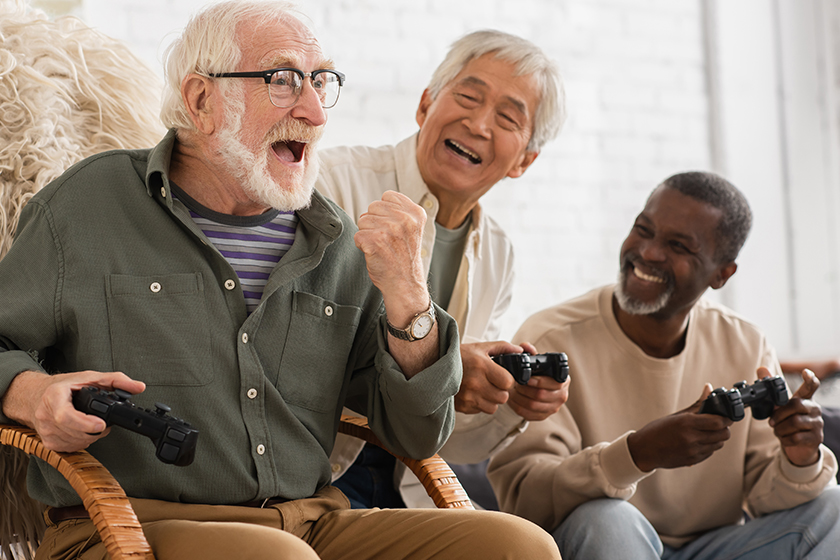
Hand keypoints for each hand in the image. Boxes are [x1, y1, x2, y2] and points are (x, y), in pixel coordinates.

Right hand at [2, 369, 144, 451]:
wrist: (38, 395)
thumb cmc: (65, 387)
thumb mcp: (91, 377)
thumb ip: (117, 381)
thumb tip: (139, 387)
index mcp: (54, 396)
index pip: (65, 416)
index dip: (85, 423)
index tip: (101, 425)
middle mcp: (45, 415)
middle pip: (74, 432)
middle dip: (94, 430)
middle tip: (103, 423)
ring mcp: (45, 431)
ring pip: (75, 442)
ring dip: (90, 436)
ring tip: (93, 424)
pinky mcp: (48, 443)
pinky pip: (71, 448)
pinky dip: (82, 441)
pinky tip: (83, 431)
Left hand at [354, 191, 428, 324]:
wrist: (405, 284)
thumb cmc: (405, 257)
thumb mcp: (412, 229)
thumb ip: (399, 212)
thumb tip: (372, 207)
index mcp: (416, 213)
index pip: (387, 196)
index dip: (385, 211)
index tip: (393, 227)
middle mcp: (404, 220)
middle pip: (373, 207)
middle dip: (375, 222)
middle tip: (387, 240)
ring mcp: (389, 230)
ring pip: (363, 220)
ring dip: (368, 234)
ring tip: (382, 247)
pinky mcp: (374, 241)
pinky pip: (357, 235)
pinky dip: (362, 245)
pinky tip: (375, 254)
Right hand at [456, 341, 518, 413]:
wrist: (434, 365)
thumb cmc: (460, 356)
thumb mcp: (481, 347)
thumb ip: (503, 347)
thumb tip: (520, 351)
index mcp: (481, 366)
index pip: (508, 382)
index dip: (508, 380)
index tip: (502, 376)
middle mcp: (475, 383)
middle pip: (503, 397)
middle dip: (501, 391)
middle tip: (492, 383)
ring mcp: (467, 396)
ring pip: (493, 407)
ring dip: (491, 400)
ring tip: (483, 389)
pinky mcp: (462, 406)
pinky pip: (481, 410)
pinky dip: (480, 404)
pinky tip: (473, 394)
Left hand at [507, 343, 569, 420]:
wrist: (535, 387)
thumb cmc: (537, 373)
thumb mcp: (535, 361)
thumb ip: (531, 352)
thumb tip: (525, 346)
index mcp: (563, 380)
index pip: (556, 383)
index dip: (539, 381)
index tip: (526, 378)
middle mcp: (562, 395)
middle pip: (542, 395)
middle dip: (525, 389)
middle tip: (515, 383)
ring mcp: (553, 408)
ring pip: (533, 406)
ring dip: (519, 397)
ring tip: (512, 390)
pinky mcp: (543, 416)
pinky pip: (528, 415)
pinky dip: (517, 407)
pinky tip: (512, 399)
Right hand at [627, 383, 732, 471]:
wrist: (644, 450)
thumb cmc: (658, 430)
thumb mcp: (677, 415)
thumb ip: (697, 404)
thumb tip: (709, 388)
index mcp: (686, 423)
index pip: (718, 422)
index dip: (726, 419)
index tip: (726, 416)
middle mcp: (691, 438)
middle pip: (723, 435)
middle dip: (724, 428)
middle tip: (719, 424)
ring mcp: (692, 451)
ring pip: (718, 444)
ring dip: (717, 438)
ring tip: (708, 432)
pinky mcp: (693, 460)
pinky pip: (710, 452)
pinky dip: (709, 446)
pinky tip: (700, 441)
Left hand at [769, 367, 823, 466]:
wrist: (799, 447)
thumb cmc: (788, 422)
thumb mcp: (779, 406)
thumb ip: (771, 389)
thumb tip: (761, 369)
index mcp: (805, 399)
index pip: (811, 386)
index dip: (809, 379)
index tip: (806, 372)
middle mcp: (814, 409)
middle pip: (796, 404)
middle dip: (778, 414)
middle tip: (771, 422)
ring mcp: (817, 423)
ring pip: (795, 422)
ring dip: (780, 428)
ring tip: (777, 431)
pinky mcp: (816, 438)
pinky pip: (796, 437)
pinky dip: (785, 439)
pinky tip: (784, 438)